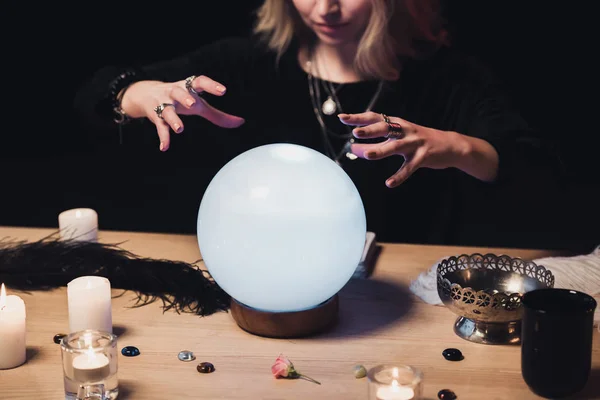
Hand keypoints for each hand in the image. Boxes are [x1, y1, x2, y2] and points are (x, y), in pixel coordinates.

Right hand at [120, 75, 244, 150]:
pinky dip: (162, 137)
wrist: (146, 94)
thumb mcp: (199, 105)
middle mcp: (174, 93)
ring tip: (180, 129)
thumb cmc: (180, 99)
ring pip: (166, 110)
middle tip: (193, 104)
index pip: (199, 82)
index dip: (211, 85)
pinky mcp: (155, 116)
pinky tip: (164, 147)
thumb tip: (241, 122)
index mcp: (188, 87)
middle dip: (185, 97)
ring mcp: (163, 104)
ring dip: (173, 118)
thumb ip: (218, 115)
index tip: (223, 91)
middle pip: (178, 92)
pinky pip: (159, 127)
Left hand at [339, 111, 494, 186]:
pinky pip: (409, 168)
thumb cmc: (417, 141)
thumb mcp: (398, 138)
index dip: (358, 118)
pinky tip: (389, 183)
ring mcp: (415, 143)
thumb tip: (353, 149)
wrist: (450, 145)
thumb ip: (377, 143)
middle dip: (370, 130)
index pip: (374, 117)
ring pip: (395, 147)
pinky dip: (399, 176)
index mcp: (397, 123)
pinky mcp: (423, 157)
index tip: (341, 118)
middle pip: (385, 128)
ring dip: (381, 150)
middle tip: (355, 133)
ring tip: (367, 155)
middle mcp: (404, 130)